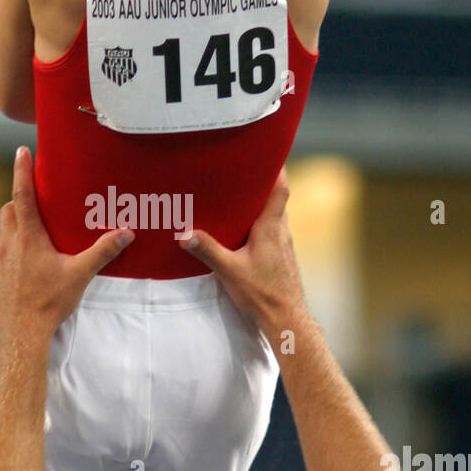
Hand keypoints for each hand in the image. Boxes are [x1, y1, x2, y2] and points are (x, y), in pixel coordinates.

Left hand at [0, 147, 132, 335]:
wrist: (21, 332)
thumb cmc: (48, 302)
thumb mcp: (80, 274)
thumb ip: (103, 251)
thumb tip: (125, 233)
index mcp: (28, 237)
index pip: (22, 195)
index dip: (22, 171)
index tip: (21, 151)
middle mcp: (9, 243)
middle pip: (8, 210)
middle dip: (19, 200)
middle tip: (35, 198)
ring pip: (3, 231)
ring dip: (15, 225)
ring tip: (34, 230)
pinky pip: (1, 253)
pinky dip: (11, 248)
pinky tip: (26, 261)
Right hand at [176, 168, 306, 341]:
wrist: (286, 318)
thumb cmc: (263, 293)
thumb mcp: (229, 270)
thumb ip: (207, 250)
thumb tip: (184, 234)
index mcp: (271, 227)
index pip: (280, 189)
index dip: (277, 169)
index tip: (268, 152)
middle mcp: (281, 231)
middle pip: (275, 199)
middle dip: (261, 185)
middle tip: (242, 172)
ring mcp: (284, 245)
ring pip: (274, 216)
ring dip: (260, 206)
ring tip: (239, 199)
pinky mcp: (281, 257)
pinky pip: (272, 232)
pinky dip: (260, 225)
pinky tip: (244, 232)